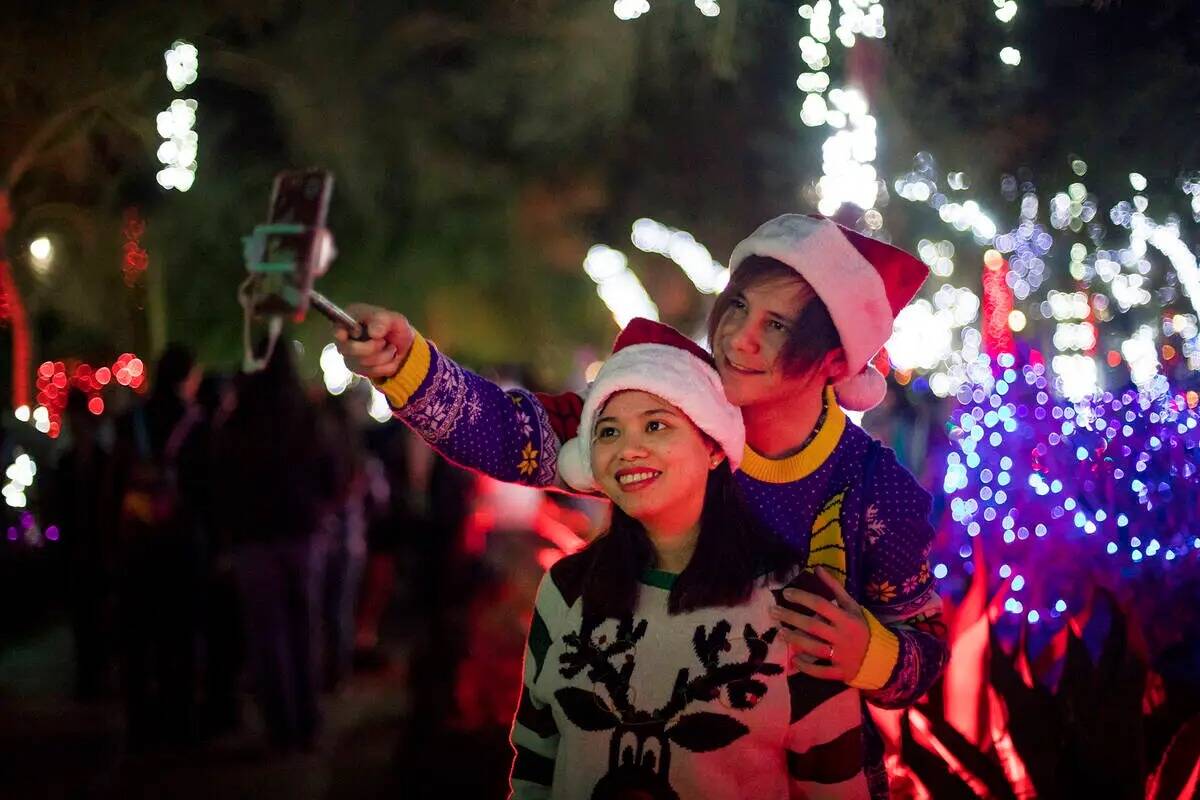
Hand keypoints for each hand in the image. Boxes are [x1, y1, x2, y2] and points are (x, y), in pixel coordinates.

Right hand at [333, 304, 414, 380]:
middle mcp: (344, 341)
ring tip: (390, 347)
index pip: (337, 331)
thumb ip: (381, 322)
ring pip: (365, 363)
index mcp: (348, 322)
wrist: (401, 343)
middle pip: (351, 350)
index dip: (342, 334)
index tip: (358, 332)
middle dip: (373, 347)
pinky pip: (374, 373)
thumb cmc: (390, 326)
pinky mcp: (359, 371)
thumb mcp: (390, 318)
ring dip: (385, 356)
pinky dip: (387, 366)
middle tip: (383, 341)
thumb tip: (374, 333)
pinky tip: (388, 358)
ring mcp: (350, 357)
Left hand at [769, 567, 869, 681]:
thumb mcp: (852, 606)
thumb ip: (835, 588)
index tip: (786, 593)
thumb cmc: (862, 628)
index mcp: (847, 618)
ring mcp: (842, 656)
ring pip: (814, 648)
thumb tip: (817, 568)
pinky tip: (794, 660)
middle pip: (813, 626)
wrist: (882, 657)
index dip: (802, 597)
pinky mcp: (841, 673)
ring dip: (795, 640)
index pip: (821, 604)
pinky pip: (821, 672)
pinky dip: (806, 667)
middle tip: (773, 611)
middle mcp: (843, 637)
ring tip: (780, 632)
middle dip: (791, 617)